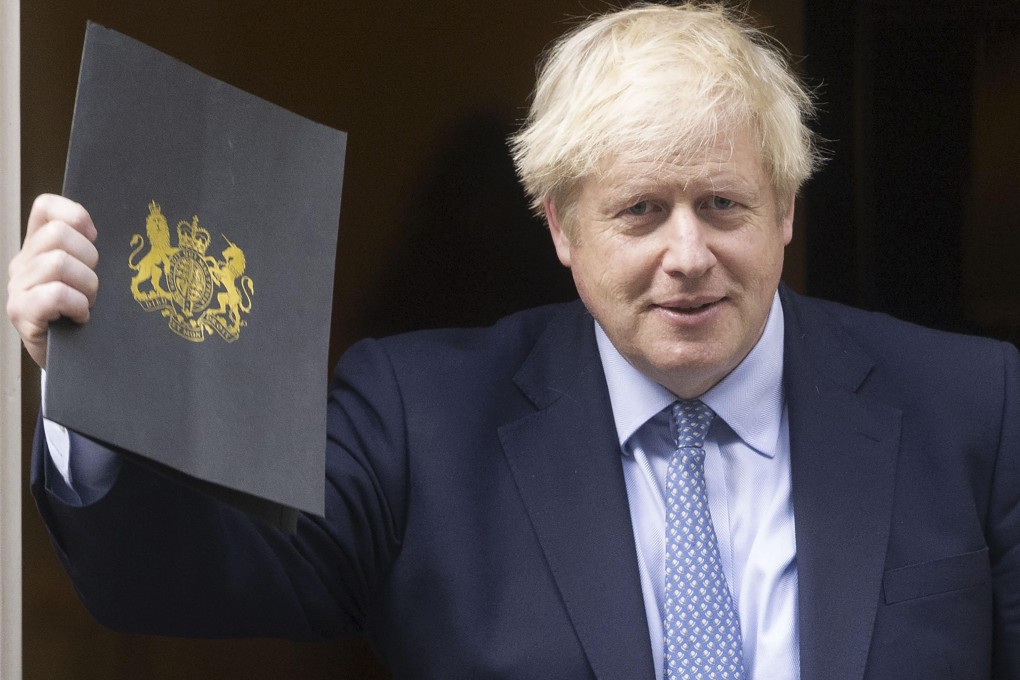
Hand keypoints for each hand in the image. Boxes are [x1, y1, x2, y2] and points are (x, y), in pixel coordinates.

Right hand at [7, 194, 98, 368]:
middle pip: (58, 234)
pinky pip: (54, 294)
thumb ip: (91, 254)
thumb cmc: (86, 316)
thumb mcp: (88, 278)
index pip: (46, 207)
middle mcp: (23, 263)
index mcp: (38, 247)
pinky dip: (76, 305)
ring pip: (59, 263)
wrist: (73, 362)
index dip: (75, 215)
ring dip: (86, 285)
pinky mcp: (21, 313)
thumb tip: (125, 231)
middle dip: (88, 258)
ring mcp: (18, 288)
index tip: (95, 239)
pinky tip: (81, 318)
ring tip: (88, 303)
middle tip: (94, 285)